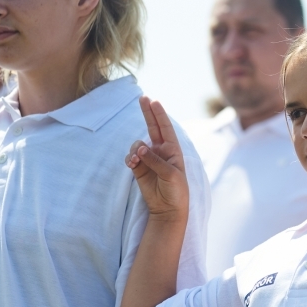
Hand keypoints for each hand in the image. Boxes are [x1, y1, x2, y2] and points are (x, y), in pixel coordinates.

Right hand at [125, 96, 188, 219]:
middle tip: (143, 98)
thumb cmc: (176, 190)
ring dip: (135, 148)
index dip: (160, 114)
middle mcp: (160, 151)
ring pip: (137, 144)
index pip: (165, 128)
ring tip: (137, 159)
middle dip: (147, 113)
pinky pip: (131, 157)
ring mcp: (149, 158)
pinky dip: (130, 158)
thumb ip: (156, 160)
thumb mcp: (171, 175)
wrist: (168, 208)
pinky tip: (133, 163)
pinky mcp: (139, 168)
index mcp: (173, 150)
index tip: (154, 101)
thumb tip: (141, 148)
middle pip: (152, 127)